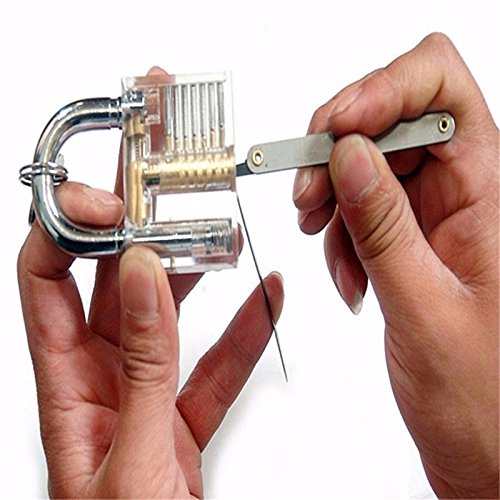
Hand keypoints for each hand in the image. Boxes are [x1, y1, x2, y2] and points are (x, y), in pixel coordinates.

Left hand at [18, 79, 283, 496]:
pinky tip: (264, 298)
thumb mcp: (131, 456)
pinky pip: (216, 358)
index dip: (70, 228)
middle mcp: (100, 378)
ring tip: (218, 234)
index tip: (112, 199)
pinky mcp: (182, 411)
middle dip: (135, 226)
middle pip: (111, 281)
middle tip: (160, 182)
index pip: (46, 279)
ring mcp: (145, 391)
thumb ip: (143, 366)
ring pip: (167, 312)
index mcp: (65, 387)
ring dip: (193, 270)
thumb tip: (141, 279)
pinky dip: (244, 327)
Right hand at [293, 33, 497, 496]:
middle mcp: (463, 192)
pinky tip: (348, 270)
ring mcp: (433, 212)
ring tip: (329, 242)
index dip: (383, 90)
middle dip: (339, 149)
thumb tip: (348, 156)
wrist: (484, 444)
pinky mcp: (409, 235)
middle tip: (309, 193)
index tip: (337, 128)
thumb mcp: (422, 305)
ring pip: (367, 164)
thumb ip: (381, 225)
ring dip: (334, 198)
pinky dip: (339, 232)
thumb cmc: (482, 397)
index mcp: (489, 193)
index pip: (442, 87)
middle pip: (391, 119)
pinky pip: (360, 206)